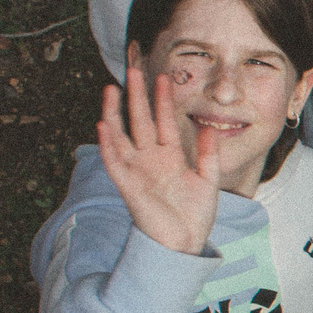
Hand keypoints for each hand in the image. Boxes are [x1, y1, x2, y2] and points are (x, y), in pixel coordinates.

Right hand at [99, 51, 221, 256]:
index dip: (162, 99)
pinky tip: (104, 125)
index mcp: (171, 156)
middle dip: (136, 96)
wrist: (184, 243)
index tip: (163, 76)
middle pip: (140, 120)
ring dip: (115, 113)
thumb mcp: (208, 180)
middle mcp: (151, 159)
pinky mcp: (128, 185)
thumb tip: (207, 127)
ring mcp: (138, 170)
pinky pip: (114, 162)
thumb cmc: (195, 214)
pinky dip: (108, 145)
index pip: (164, 120)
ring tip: (111, 89)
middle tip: (132, 69)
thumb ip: (208, 154)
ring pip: (121, 135)